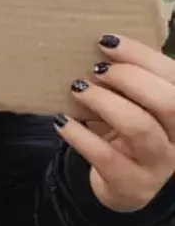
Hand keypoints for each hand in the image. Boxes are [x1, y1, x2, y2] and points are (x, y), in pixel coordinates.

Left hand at [57, 34, 174, 211]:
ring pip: (140, 128)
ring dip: (104, 103)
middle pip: (169, 102)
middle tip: (95, 70)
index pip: (173, 76)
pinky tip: (62, 121)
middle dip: (129, 78)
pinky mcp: (132, 184)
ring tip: (77, 89)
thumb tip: (98, 44)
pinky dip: (80, 135)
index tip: (105, 41)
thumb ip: (130, 79)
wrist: (123, 182)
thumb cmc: (127, 129)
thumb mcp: (135, 103)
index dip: (141, 55)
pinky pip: (106, 156)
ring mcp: (159, 164)